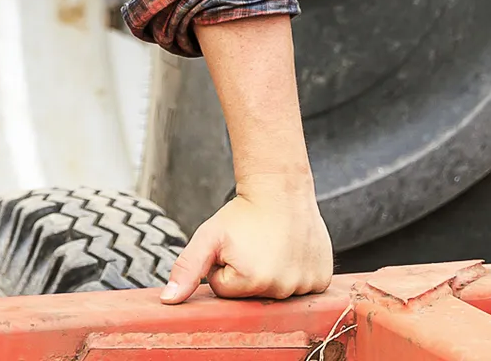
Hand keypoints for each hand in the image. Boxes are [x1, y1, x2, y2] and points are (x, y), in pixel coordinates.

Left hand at [160, 178, 331, 303]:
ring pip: (277, 292)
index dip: (224, 268)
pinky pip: (303, 289)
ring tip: (273, 248)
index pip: (226, 291)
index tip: (235, 248)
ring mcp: (306, 285)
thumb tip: (168, 301)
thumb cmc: (243, 213)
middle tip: (254, 247)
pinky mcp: (322, 280)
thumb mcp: (209, 237)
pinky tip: (291, 253)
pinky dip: (296, 274)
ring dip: (272, 275)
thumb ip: (186, 269)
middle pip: (252, 296)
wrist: (281, 189)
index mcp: (252, 282)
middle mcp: (282, 289)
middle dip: (246, 275)